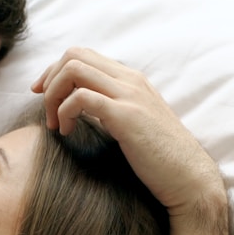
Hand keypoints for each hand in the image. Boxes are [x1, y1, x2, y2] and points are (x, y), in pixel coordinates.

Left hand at [31, 47, 226, 218]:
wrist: (190, 180)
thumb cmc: (161, 160)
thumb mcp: (135, 125)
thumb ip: (113, 110)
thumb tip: (82, 109)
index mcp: (132, 80)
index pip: (83, 55)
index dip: (55, 71)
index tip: (43, 95)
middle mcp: (130, 81)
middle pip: (74, 54)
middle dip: (50, 79)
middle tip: (45, 110)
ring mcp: (129, 96)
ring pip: (74, 69)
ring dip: (54, 94)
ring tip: (55, 124)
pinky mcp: (126, 117)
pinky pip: (81, 98)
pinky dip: (64, 112)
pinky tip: (66, 132)